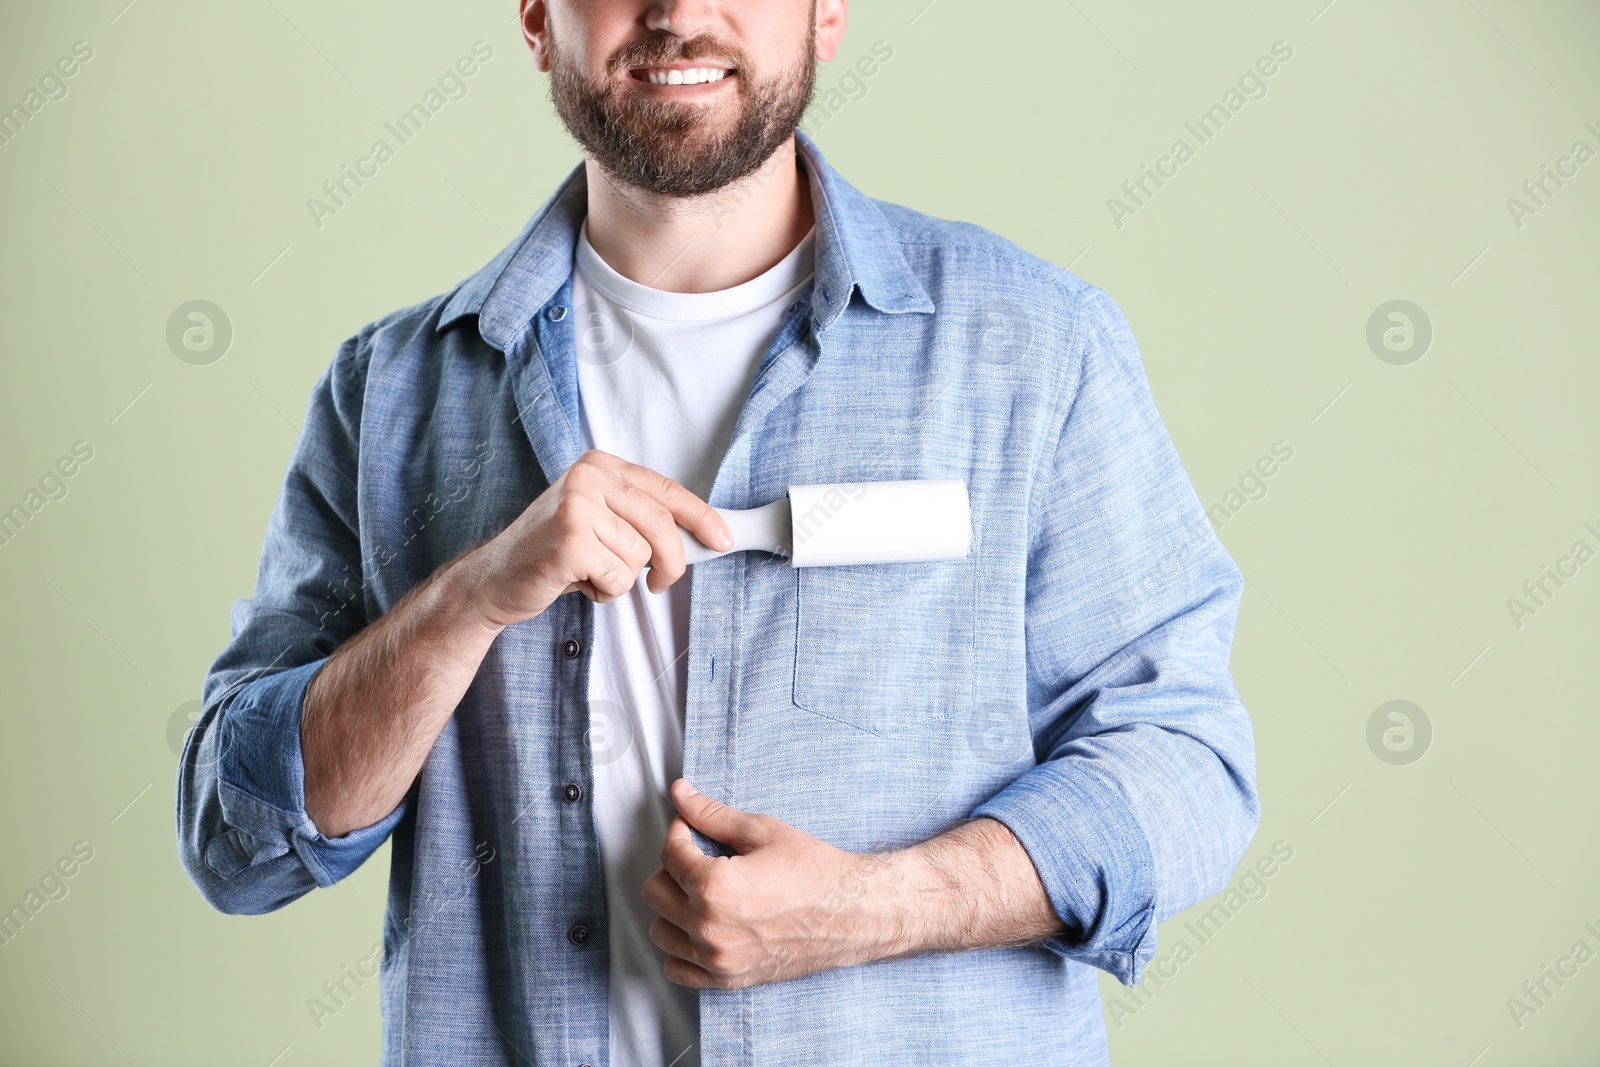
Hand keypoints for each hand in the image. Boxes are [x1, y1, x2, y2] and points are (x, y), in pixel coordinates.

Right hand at [454, 449, 731, 627]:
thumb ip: (641, 519)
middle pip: (662, 525)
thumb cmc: (552, 552)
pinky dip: (604, 591)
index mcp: (599, 465)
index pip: (666, 490)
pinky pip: (619, 578)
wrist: (494, 579)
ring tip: (589, 572)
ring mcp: (576, 506)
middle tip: (660, 582)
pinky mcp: (571, 540)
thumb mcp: (598, 521)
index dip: (702, 517)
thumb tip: (703, 535)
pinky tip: (577, 581)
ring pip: (641, 556)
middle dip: (671, 562)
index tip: (724, 538)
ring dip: (622, 578)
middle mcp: (588, 477)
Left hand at [641, 779, 895, 988]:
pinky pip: (678, 968)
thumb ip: (713, 815)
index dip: (680, 831)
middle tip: (699, 857)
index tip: (693, 828)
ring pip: (660, 931)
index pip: (670, 852)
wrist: (852, 913)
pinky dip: (681, 947)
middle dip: (671, 867)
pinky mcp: (728, 978)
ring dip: (672, 907)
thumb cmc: (814, 870)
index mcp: (715, 886)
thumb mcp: (763, 832)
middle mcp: (709, 927)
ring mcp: (717, 958)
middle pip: (655, 891)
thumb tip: (680, 793)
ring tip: (700, 891)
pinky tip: (702, 926)